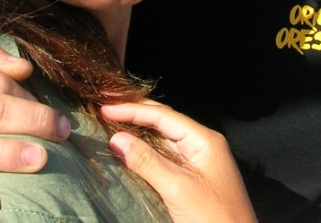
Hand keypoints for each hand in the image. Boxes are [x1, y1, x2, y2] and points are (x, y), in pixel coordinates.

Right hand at [103, 100, 256, 222]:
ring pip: (163, 141)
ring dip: (139, 133)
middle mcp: (202, 147)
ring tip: (112, 126)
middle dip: (136, 115)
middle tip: (107, 109)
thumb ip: (147, 162)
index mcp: (204, 140)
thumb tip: (118, 139)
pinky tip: (130, 153)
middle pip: (164, 123)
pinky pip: (165, 160)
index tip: (106, 109)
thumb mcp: (178, 188)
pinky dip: (145, 153)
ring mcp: (198, 164)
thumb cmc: (214, 217)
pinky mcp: (192, 181)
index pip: (164, 116)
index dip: (133, 111)